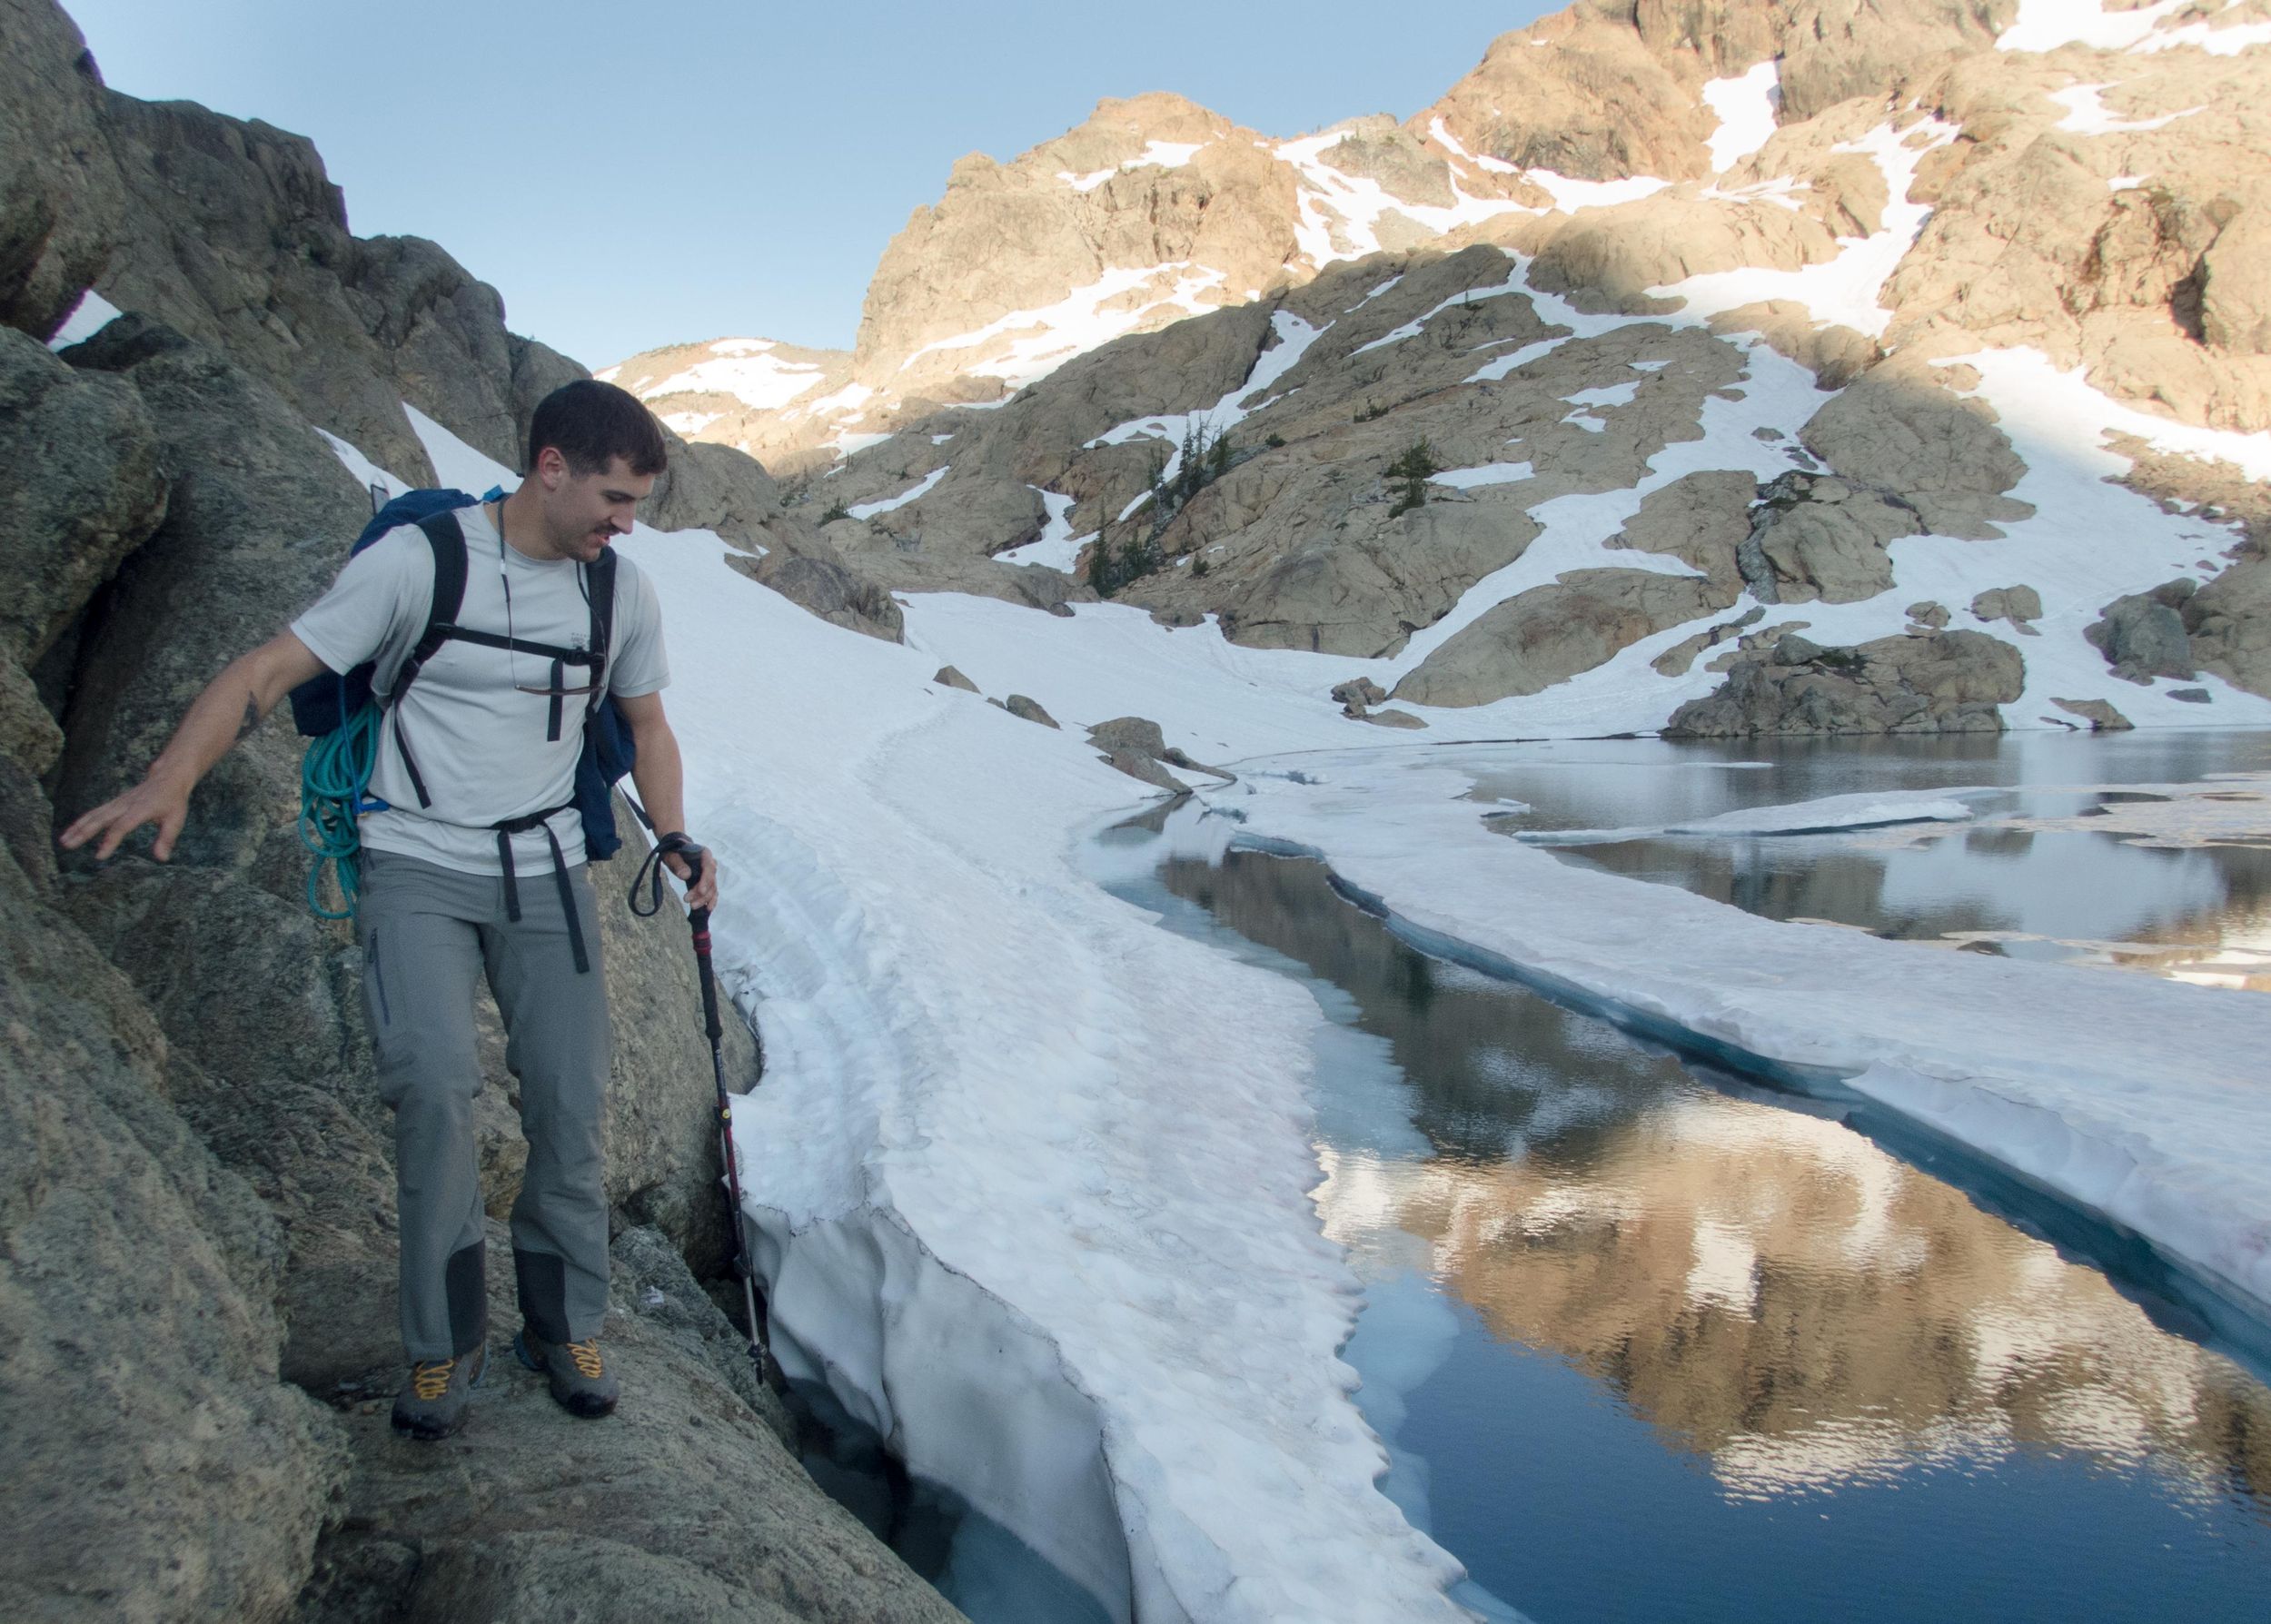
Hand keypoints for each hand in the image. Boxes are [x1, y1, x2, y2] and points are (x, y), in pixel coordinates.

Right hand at [59, 772, 193, 860]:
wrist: (168, 777)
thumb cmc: (173, 800)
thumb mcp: (176, 819)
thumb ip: (167, 838)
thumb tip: (161, 858)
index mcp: (140, 810)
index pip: (121, 827)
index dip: (109, 841)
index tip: (100, 856)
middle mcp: (125, 805)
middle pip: (100, 819)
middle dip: (83, 833)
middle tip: (68, 846)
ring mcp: (117, 802)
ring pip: (93, 815)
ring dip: (77, 827)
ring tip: (63, 841)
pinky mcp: (114, 803)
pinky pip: (95, 812)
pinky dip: (82, 821)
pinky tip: (72, 832)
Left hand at [663, 844, 718, 911]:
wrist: (675, 850)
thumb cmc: (673, 851)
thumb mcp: (671, 855)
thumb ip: (678, 864)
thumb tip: (686, 875)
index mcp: (705, 854)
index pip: (709, 867)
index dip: (706, 880)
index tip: (701, 891)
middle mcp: (711, 864)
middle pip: (711, 881)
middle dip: (701, 893)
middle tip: (687, 900)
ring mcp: (710, 874)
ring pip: (712, 888)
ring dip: (704, 899)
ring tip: (692, 906)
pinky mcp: (707, 881)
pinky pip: (712, 892)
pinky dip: (710, 900)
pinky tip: (707, 909)